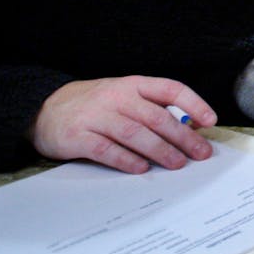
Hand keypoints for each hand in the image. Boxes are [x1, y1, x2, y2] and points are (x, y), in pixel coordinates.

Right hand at [29, 77, 216, 173]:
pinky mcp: (78, 137)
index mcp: (132, 85)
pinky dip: (126, 160)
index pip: (170, 89)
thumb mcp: (124, 96)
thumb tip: (191, 126)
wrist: (44, 108)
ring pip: (135, 133)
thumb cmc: (94, 104)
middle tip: (201, 152)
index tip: (210, 121)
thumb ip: (152, 107)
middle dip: (183, 136)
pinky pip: (106, 150)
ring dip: (160, 150)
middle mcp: (116, 97)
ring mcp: (96, 116)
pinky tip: (142, 168)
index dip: (193, 103)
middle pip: (157, 117)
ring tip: (178, 163)